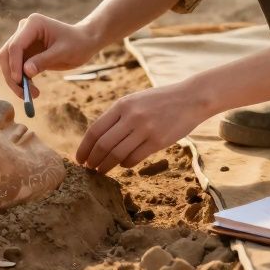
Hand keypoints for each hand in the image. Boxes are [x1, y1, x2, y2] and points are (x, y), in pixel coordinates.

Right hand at [0, 13, 99, 97]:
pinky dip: (21, 80)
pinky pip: (17, 68)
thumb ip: (44, 61)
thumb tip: (26, 72)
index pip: (16, 45)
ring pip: (8, 63)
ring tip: (32, 94)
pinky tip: (32, 90)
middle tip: (24, 93)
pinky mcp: (25, 52)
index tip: (19, 81)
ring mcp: (23, 41)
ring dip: (15, 80)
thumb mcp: (63, 53)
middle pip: (7, 54)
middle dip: (12, 75)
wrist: (84, 42)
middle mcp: (24, 30)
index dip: (15, 64)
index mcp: (33, 24)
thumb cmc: (77, 44)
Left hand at [75, 81, 210, 173]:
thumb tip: (98, 138)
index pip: (95, 130)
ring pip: (117, 155)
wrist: (190, 98)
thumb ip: (118, 116)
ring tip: (101, 171)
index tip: (79, 159)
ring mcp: (145, 129)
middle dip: (93, 160)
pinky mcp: (158, 141)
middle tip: (88, 169)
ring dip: (106, 166)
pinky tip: (124, 164)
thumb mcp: (135, 100)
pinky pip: (134, 158)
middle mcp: (131, 116)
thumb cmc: (160, 100)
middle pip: (103, 145)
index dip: (84, 147)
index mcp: (122, 104)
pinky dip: (125, 164)